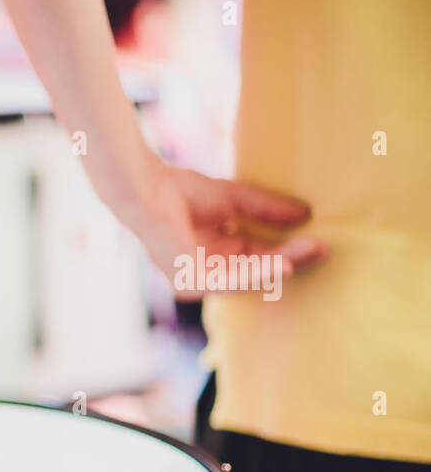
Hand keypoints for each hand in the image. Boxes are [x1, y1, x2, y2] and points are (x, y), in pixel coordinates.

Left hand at [118, 161, 328, 300]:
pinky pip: (230, 281)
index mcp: (216, 255)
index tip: (321, 241)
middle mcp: (208, 271)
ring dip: (282, 266)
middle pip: (258, 271)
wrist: (147, 189)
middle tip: (325, 249)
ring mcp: (197, 280)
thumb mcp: (234, 199)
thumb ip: (266, 208)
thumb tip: (306, 211)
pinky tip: (283, 264)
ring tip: (312, 252)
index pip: (259, 258)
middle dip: (293, 260)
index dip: (290, 251)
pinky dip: (258, 273)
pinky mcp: (189, 281)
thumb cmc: (180, 191)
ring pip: (248, 277)